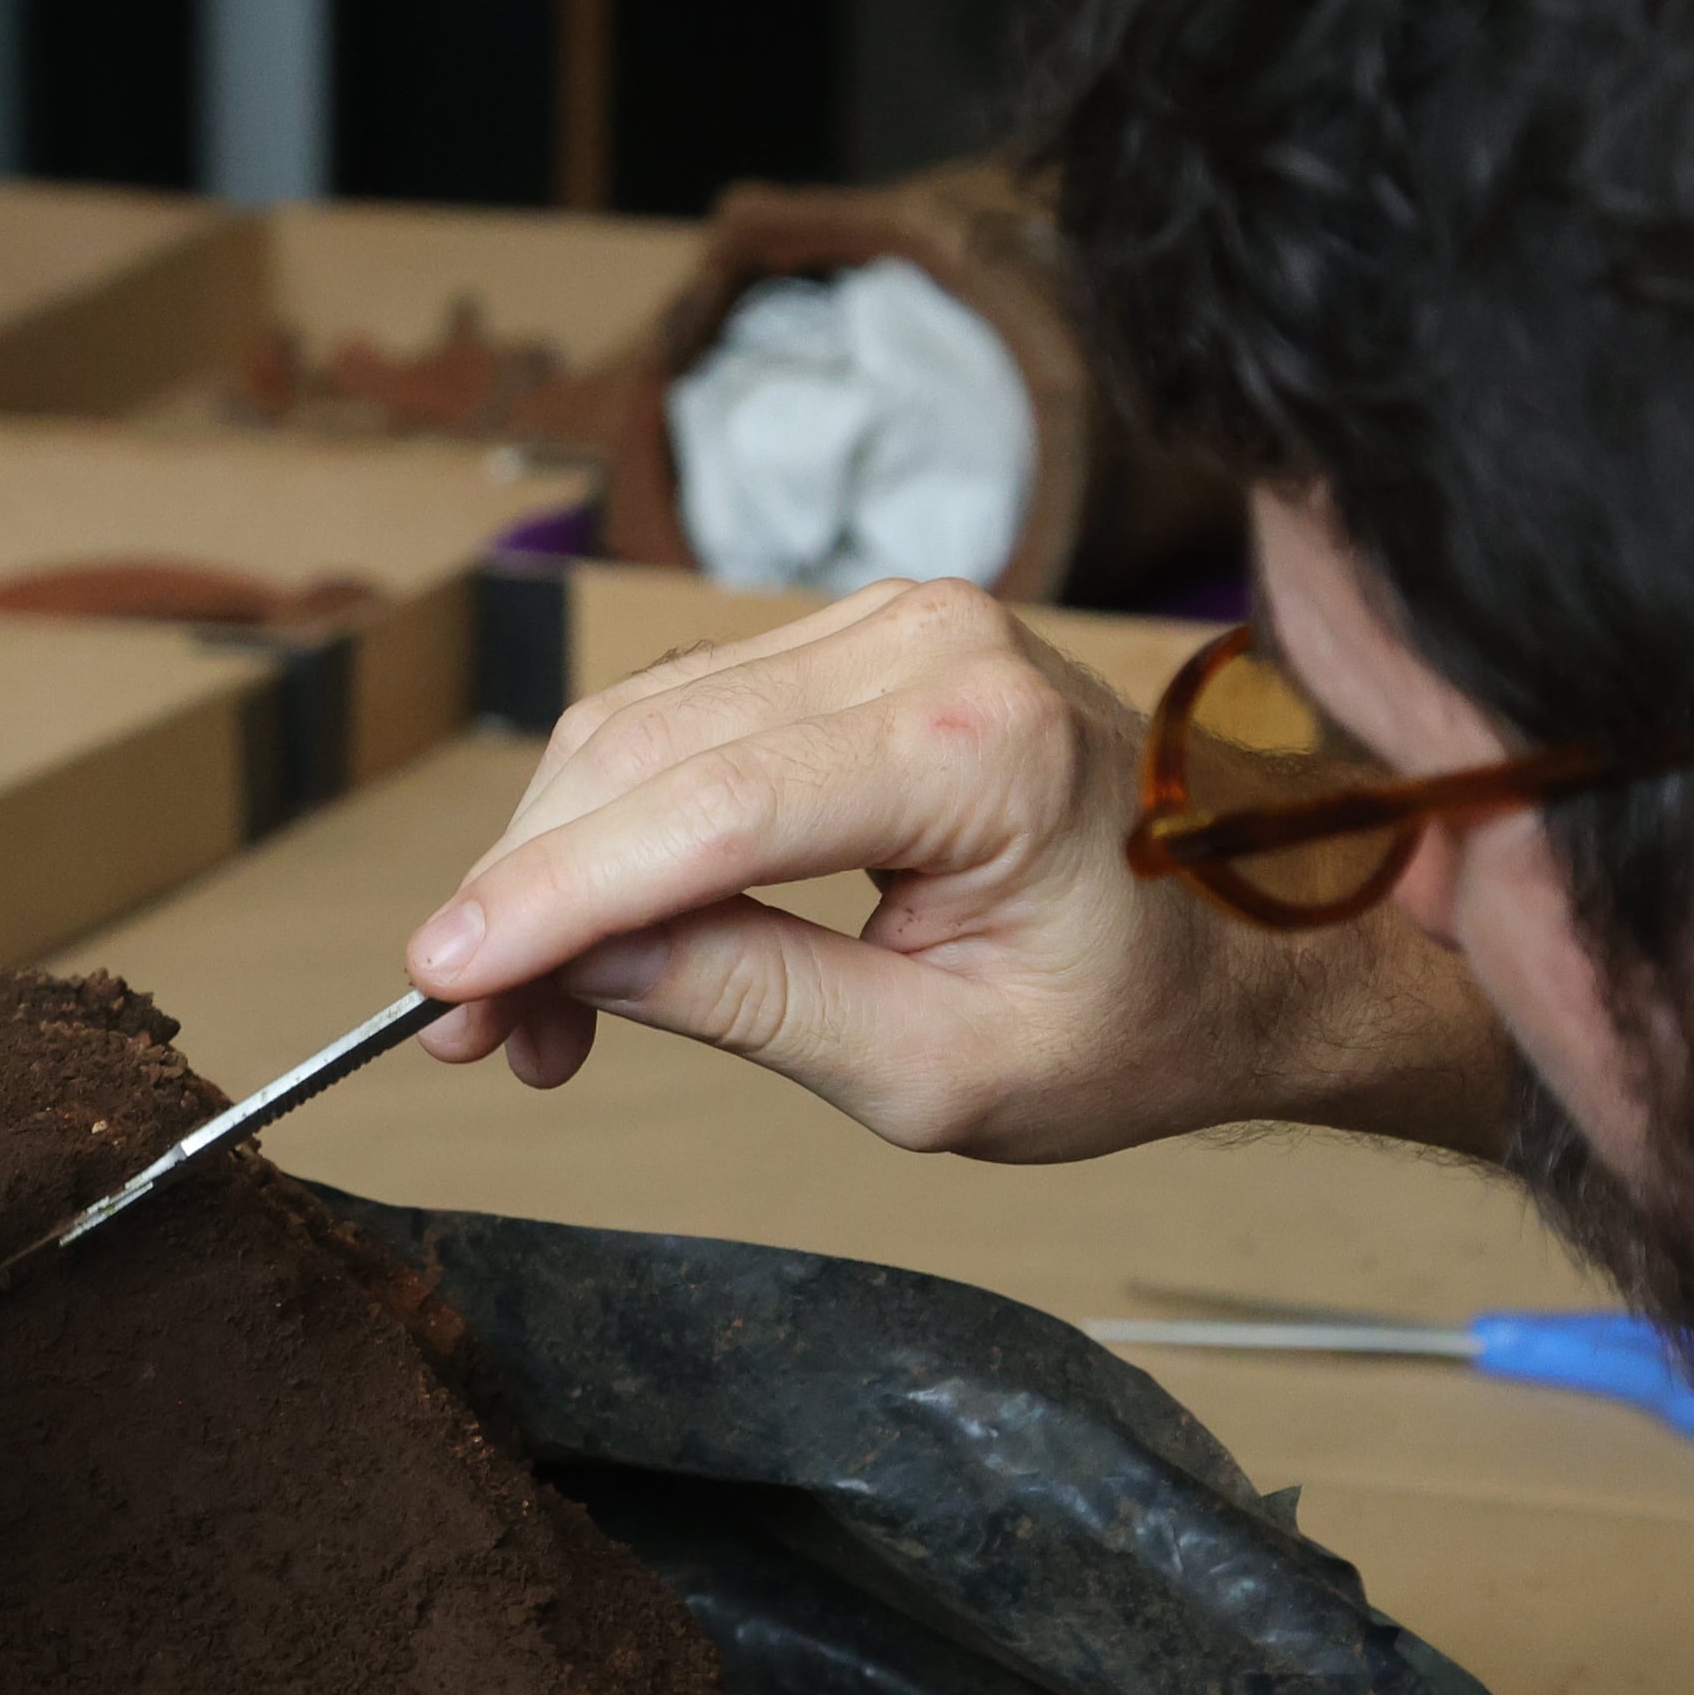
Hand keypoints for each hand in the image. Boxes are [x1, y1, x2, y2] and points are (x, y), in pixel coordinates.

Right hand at [404, 579, 1516, 1162]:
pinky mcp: (868, 639)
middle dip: (529, 895)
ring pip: (645, 724)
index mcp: (976, 749)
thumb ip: (748, 1003)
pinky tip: (598, 935)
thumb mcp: (936, 1071)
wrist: (1254, 953)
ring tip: (536, 1017)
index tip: (439, 984)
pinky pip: (693, 716)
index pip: (703, 813)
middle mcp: (930, 644)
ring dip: (558, 865)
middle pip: (646, 749)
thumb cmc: (1136, 1021)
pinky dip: (618, 823)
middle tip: (476, 1035)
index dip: (548, 900)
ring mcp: (897, 623)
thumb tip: (572, 967)